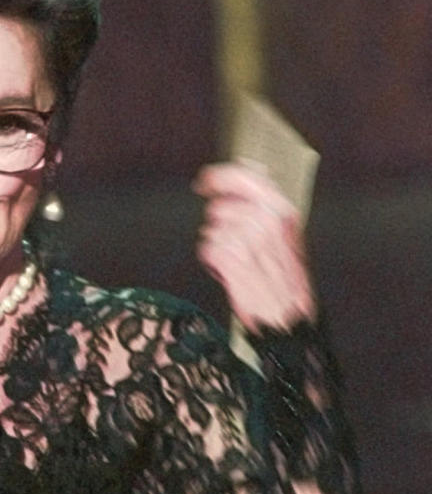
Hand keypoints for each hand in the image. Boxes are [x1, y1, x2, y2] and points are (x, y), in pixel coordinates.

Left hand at [193, 162, 316, 333]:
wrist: (288, 316)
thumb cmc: (286, 282)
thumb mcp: (285, 237)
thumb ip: (264, 211)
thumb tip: (238, 188)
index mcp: (282, 211)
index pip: (243, 177)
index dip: (218, 176)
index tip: (205, 180)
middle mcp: (266, 221)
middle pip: (220, 207)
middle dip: (219, 224)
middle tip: (228, 239)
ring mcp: (248, 239)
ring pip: (211, 230)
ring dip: (217, 245)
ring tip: (237, 261)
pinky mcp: (231, 258)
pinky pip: (207, 249)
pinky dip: (213, 262)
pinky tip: (229, 271)